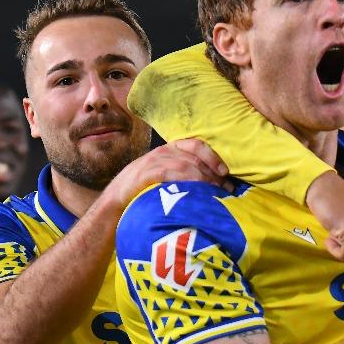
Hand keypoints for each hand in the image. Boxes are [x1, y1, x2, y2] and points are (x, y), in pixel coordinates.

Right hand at [106, 137, 227, 208]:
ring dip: (204, 179)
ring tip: (215, 193)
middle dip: (213, 174)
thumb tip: (213, 182)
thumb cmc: (145, 188)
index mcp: (170, 149)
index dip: (213, 157)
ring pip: (186, 165)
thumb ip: (184, 172)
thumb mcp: (166, 174)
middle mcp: (163, 151)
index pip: (196, 145)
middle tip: (226, 189)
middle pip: (195, 158)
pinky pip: (170, 173)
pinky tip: (196, 191)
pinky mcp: (146, 173)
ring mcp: (154, 161)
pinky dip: (186, 181)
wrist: (117, 198)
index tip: (225, 172)